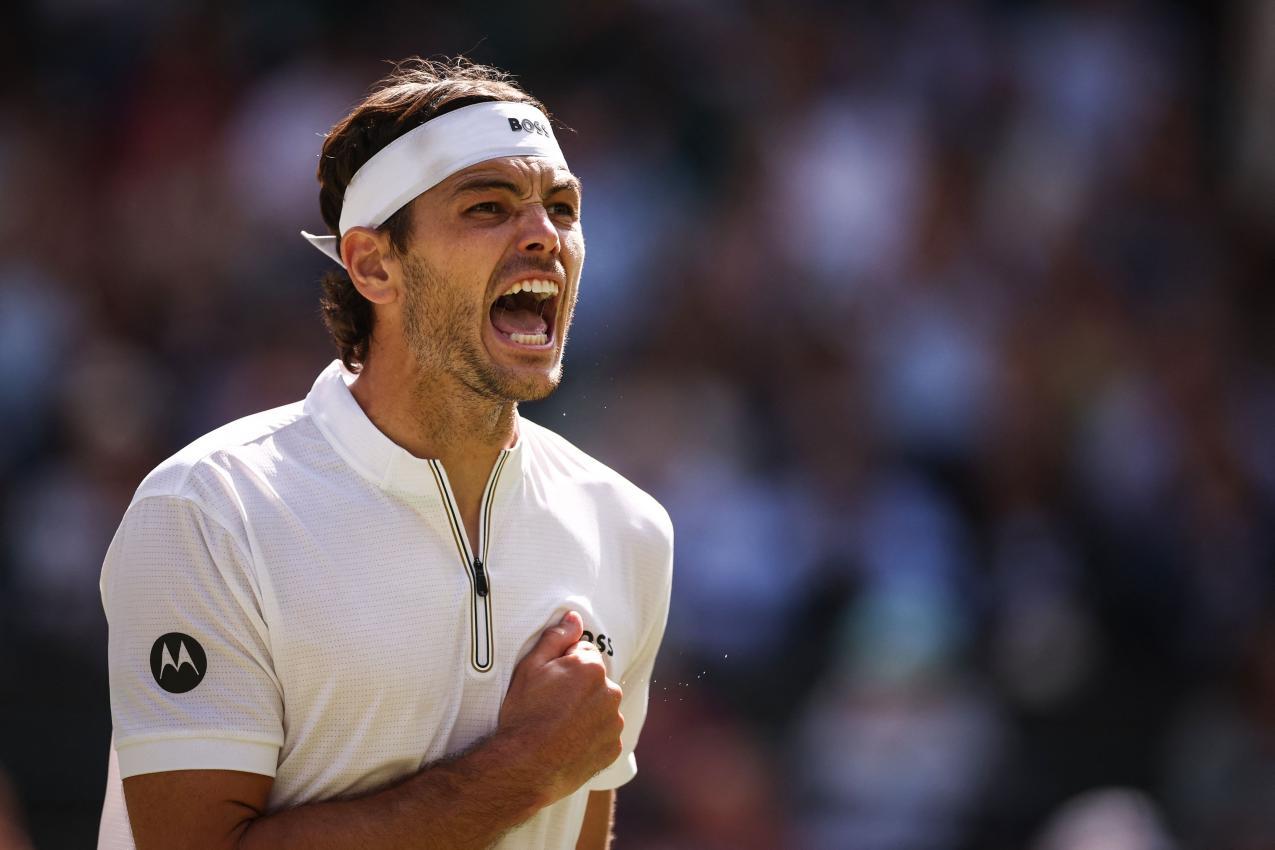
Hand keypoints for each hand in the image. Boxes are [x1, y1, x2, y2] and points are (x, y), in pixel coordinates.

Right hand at [498, 611, 623, 804]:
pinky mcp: (613, 748)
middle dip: (578, 687)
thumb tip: (574, 617)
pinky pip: (604, 734)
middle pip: (595, 680)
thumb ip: (556, 637)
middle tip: (552, 706)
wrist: (524, 767)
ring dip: (587, 712)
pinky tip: (568, 743)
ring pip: (601, 707)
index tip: (549, 683)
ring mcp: (614, 722)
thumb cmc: (524, 715)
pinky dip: (591, 736)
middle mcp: (610, 692)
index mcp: (591, 667)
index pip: (584, 653)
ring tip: (559, 727)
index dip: (563, 666)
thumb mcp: (530, 667)